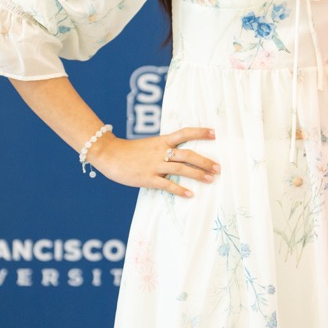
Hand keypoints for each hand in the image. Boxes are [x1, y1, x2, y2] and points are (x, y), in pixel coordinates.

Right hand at [89, 126, 217, 197]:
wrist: (109, 154)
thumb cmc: (130, 151)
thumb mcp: (150, 145)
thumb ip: (164, 148)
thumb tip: (180, 155)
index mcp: (162, 141)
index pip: (185, 133)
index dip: (200, 132)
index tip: (215, 133)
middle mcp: (161, 152)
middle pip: (188, 154)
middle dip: (205, 161)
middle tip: (219, 167)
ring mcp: (154, 165)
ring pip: (181, 169)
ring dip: (198, 174)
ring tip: (211, 179)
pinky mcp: (147, 178)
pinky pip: (167, 185)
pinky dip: (180, 190)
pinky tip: (190, 194)